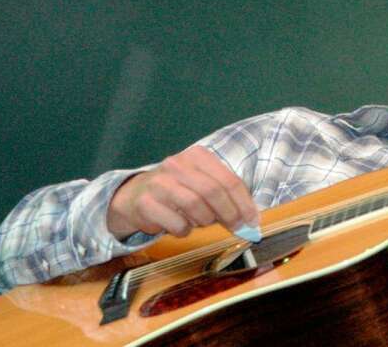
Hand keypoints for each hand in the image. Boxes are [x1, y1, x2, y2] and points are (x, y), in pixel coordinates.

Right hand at [106, 145, 258, 239]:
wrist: (134, 195)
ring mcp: (160, 182)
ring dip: (205, 221)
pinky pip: (177, 224)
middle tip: (236, 228)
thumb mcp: (202, 182)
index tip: (252, 221)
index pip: (229, 180)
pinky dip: (185, 230)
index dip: (244, 203)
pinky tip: (180, 225)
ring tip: (202, 222)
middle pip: (213, 192)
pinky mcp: (146, 203)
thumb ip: (225, 194)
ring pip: (196, 207)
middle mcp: (178, 164)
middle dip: (229, 214)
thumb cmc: (177, 190)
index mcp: (198, 156)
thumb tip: (251, 218)